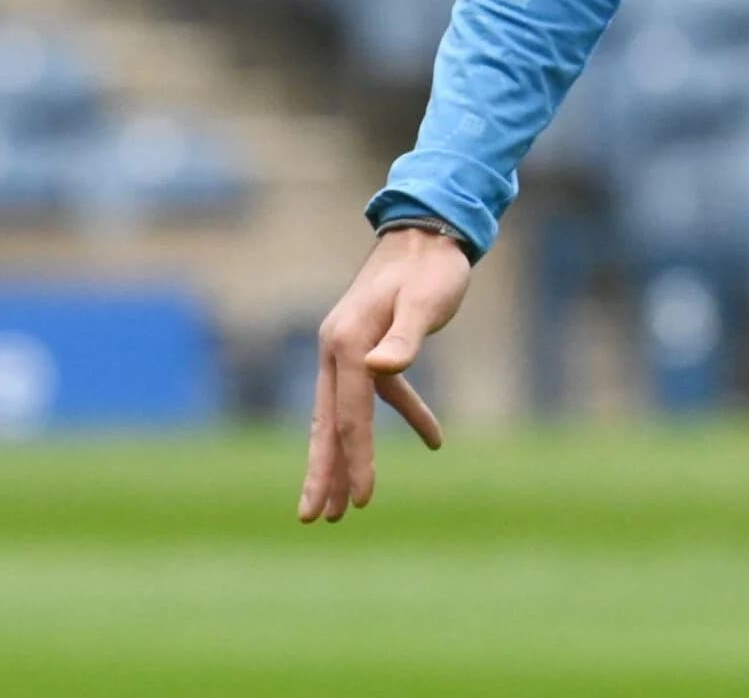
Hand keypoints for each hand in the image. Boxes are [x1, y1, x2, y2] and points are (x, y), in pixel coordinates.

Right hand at [296, 227, 470, 523]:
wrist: (429, 230)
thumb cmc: (432, 267)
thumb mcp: (425, 301)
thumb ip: (405, 337)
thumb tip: (379, 369)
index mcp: (346, 343)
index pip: (350, 415)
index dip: (356, 459)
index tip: (363, 500)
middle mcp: (337, 349)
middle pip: (328, 423)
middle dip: (324, 473)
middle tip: (316, 519)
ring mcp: (350, 349)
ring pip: (344, 414)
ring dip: (346, 456)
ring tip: (345, 504)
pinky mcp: (370, 346)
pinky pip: (380, 393)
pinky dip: (404, 414)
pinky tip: (433, 439)